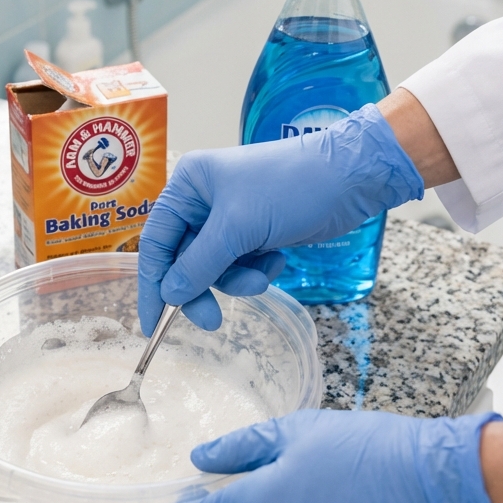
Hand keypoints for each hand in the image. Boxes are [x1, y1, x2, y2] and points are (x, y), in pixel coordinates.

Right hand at [138, 105, 423, 333]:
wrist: (350, 178)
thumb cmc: (290, 187)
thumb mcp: (238, 227)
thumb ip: (199, 264)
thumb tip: (170, 295)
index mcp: (188, 185)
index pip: (156, 241)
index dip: (152, 284)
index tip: (153, 324)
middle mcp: (203, 201)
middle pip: (184, 260)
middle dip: (202, 287)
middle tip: (213, 321)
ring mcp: (231, 217)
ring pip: (215, 268)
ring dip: (237, 280)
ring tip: (263, 275)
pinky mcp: (256, 232)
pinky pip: (241, 265)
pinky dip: (257, 270)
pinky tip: (278, 259)